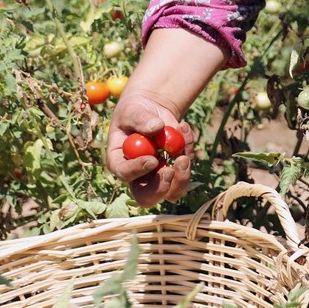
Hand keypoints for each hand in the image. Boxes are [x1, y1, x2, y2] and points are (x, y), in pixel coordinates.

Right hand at [105, 90, 194, 207]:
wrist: (152, 110)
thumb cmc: (135, 110)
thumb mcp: (132, 110)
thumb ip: (140, 119)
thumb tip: (156, 128)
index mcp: (119, 162)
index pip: (125, 174)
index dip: (137, 171)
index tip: (151, 159)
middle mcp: (138, 176)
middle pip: (147, 197)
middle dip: (160, 188)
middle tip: (170, 170)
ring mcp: (158, 175)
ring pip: (172, 192)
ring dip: (182, 177)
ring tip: (183, 154)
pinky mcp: (176, 169)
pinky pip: (187, 167)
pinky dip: (189, 148)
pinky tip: (183, 127)